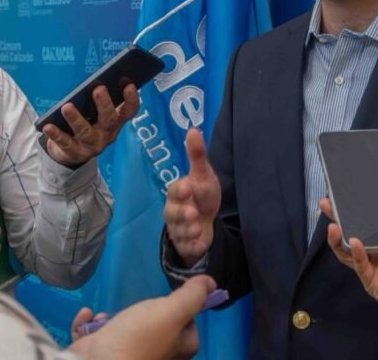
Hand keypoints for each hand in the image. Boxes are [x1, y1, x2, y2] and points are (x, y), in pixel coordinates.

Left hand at [42, 83, 139, 164]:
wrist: (71, 153)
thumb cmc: (86, 123)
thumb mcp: (94, 114)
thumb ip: (96, 101)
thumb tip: (91, 81)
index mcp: (115, 121)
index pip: (129, 111)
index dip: (131, 99)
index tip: (129, 84)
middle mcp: (107, 134)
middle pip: (108, 119)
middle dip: (104, 104)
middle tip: (98, 89)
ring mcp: (92, 145)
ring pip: (85, 132)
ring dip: (76, 119)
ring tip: (67, 107)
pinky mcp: (75, 153)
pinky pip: (65, 143)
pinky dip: (56, 134)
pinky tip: (48, 126)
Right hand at [68, 275, 213, 359]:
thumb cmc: (139, 337)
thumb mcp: (172, 311)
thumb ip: (192, 295)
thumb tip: (210, 282)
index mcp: (178, 349)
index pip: (188, 324)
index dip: (179, 308)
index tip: (167, 300)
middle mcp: (157, 354)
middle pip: (155, 323)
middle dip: (141, 311)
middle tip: (137, 308)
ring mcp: (128, 354)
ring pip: (124, 328)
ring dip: (113, 317)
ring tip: (107, 316)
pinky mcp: (103, 351)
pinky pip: (97, 333)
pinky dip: (90, 324)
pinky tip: (90, 317)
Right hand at [162, 128, 219, 264]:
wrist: (205, 220)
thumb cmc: (202, 195)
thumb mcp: (203, 175)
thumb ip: (197, 155)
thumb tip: (193, 129)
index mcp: (177, 194)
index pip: (174, 191)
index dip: (180, 190)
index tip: (188, 187)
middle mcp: (174, 212)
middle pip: (172, 213)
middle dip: (181, 213)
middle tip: (192, 212)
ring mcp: (179, 230)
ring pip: (178, 231)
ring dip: (187, 230)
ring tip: (197, 227)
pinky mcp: (187, 245)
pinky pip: (186, 248)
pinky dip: (192, 247)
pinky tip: (200, 244)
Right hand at [320, 193, 377, 330]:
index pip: (371, 220)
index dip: (358, 208)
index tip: (346, 194)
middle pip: (354, 231)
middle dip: (338, 218)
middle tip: (326, 204)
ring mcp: (374, 266)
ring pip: (349, 250)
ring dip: (338, 238)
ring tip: (332, 225)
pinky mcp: (371, 281)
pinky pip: (359, 265)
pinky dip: (355, 254)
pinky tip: (354, 242)